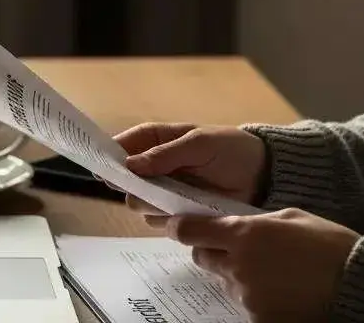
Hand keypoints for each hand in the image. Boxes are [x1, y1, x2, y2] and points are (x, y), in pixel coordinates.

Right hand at [113, 123, 265, 225]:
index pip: (126, 144)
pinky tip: (186, 211)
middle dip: (134, 187)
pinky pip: (160, 222)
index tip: (102, 168)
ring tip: (178, 198)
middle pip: (127, 181)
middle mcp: (156, 167)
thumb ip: (166, 154)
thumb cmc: (231, 150)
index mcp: (159, 140)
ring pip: (140, 204)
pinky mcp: (178, 213)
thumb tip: (131, 164)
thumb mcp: (200, 144)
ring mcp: (166, 191)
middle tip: (151, 189)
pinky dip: (169, 220)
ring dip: (153, 205)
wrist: (261, 176)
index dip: (111, 154)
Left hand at [169, 208, 359, 322]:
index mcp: (244, 233)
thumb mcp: (292, 216)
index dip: (181, 228)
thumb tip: (236, 226)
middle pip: (203, 257)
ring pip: (225, 283)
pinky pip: (245, 305)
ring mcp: (247, 296)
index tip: (179, 226)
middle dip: (213, 251)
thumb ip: (256, 222)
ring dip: (238, 276)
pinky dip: (257, 298)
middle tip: (237, 249)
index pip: (190, 231)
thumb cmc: (330, 245)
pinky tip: (281, 291)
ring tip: (273, 272)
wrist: (358, 284)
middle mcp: (238, 265)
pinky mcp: (258, 319)